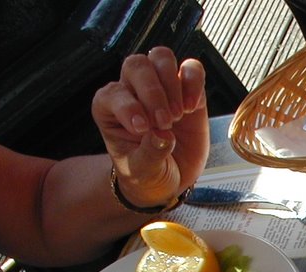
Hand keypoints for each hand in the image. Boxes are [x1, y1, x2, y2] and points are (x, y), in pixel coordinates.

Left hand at [92, 47, 209, 208]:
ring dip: (171, 84)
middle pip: (137, 66)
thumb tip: (163, 137)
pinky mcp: (188, 90)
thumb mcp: (143, 172)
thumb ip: (150, 154)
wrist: (170, 180)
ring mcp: (162, 87)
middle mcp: (133, 91)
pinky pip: (191, 69)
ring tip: (179, 115)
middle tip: (165, 122)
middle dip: (152, 92)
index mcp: (110, 109)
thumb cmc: (148, 174)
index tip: (144, 129)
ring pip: (161, 58)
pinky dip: (194, 82)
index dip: (128, 107)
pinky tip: (193, 106)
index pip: (113, 93)